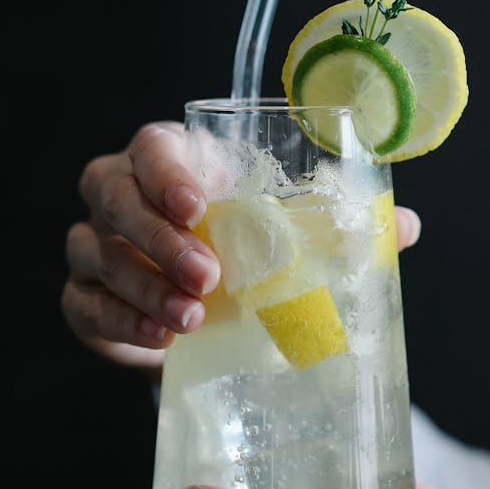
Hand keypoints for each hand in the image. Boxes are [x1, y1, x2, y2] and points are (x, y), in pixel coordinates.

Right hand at [61, 120, 422, 372]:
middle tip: (209, 277)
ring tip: (192, 320)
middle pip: (115, 196)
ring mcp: (95, 244)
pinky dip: (120, 322)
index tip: (200, 208)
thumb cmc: (246, 250)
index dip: (168, 173)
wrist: (206, 310)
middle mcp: (120, 192)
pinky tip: (159, 340)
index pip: (152, 147)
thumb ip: (338, 224)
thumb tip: (404, 227)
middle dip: (160, 237)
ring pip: (96, 252)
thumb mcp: (289, 231)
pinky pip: (84, 304)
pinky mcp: (85, 296)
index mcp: (171, 160)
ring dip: (144, 286)